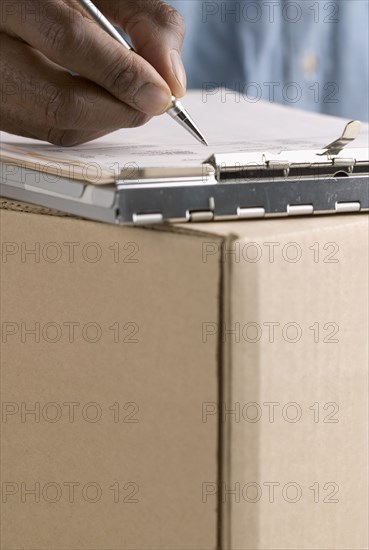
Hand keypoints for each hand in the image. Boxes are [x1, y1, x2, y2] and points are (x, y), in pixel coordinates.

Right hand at [0, 0, 185, 144]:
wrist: (16, 14)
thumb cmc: (55, 2)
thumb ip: (141, 20)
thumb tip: (171, 78)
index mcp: (10, 3)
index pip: (69, 42)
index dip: (123, 73)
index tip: (162, 92)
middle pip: (61, 103)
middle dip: (123, 108)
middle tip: (155, 100)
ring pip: (59, 128)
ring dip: (110, 119)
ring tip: (132, 96)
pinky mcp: (4, 114)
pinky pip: (53, 133)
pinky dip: (91, 123)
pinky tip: (103, 102)